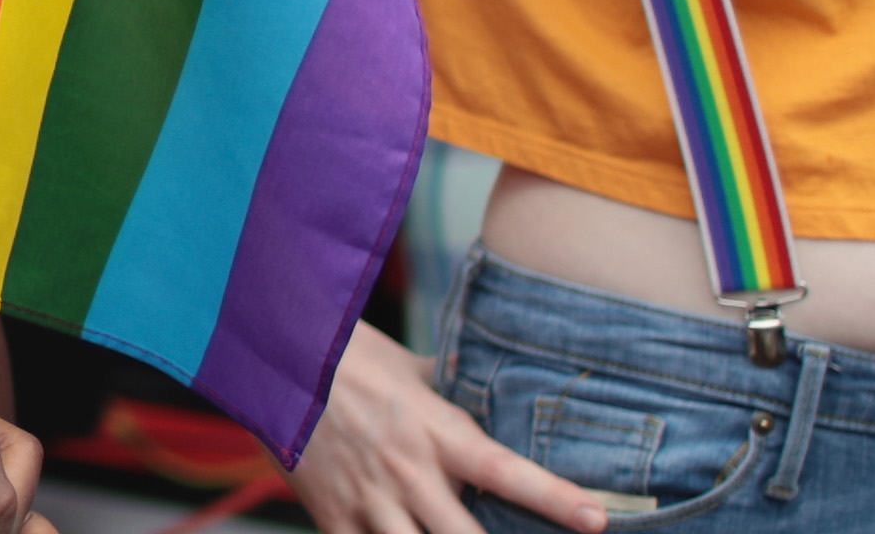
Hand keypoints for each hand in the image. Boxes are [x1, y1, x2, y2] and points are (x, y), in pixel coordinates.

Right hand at [291, 321, 605, 533]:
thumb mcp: (411, 369)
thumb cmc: (351, 357)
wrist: (277, 356)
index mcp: (437, 430)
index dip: (555, 498)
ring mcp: (370, 499)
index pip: (507, 470)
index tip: (598, 520)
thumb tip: (489, 384)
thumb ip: (452, 389)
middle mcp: (409, 471)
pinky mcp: (332, 517)